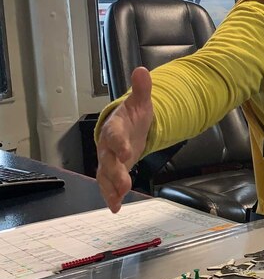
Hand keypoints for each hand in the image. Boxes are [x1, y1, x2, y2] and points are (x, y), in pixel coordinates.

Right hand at [96, 67, 153, 212]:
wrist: (127, 128)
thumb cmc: (133, 116)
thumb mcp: (141, 102)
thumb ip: (142, 89)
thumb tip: (142, 71)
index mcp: (115, 127)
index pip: (114, 134)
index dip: (119, 142)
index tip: (128, 151)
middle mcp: (107, 145)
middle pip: (108, 159)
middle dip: (115, 171)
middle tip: (124, 183)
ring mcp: (108, 160)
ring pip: (105, 175)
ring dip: (111, 187)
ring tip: (119, 198)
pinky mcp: (111, 172)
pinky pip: (108, 185)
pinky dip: (110, 196)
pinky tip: (116, 207)